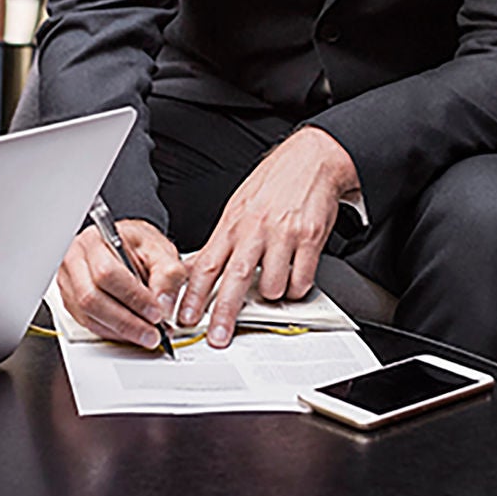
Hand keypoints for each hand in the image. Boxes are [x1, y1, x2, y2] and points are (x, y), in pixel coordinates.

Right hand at [53, 220, 184, 349]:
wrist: (128, 248)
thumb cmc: (139, 247)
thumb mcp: (161, 251)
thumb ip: (168, 275)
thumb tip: (164, 304)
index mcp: (97, 240)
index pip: (107, 272)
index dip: (133, 297)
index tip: (156, 313)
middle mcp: (76, 260)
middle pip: (92, 298)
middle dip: (126, 321)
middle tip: (152, 331)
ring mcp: (69, 281)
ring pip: (88, 315)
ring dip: (120, 331)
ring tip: (146, 335)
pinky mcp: (71, 301)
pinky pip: (88, 323)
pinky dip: (112, 333)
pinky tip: (131, 333)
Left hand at [181, 128, 356, 347]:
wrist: (311, 159)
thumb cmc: (274, 182)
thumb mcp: (238, 206)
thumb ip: (223, 240)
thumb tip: (200, 270)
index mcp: (233, 223)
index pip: (206, 265)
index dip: (193, 295)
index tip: (184, 316)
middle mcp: (255, 229)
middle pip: (234, 280)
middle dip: (223, 314)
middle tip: (218, 336)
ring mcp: (283, 234)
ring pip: (272, 286)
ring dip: (272, 296)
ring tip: (274, 283)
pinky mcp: (310, 239)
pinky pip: (301, 279)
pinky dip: (297, 287)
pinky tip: (295, 277)